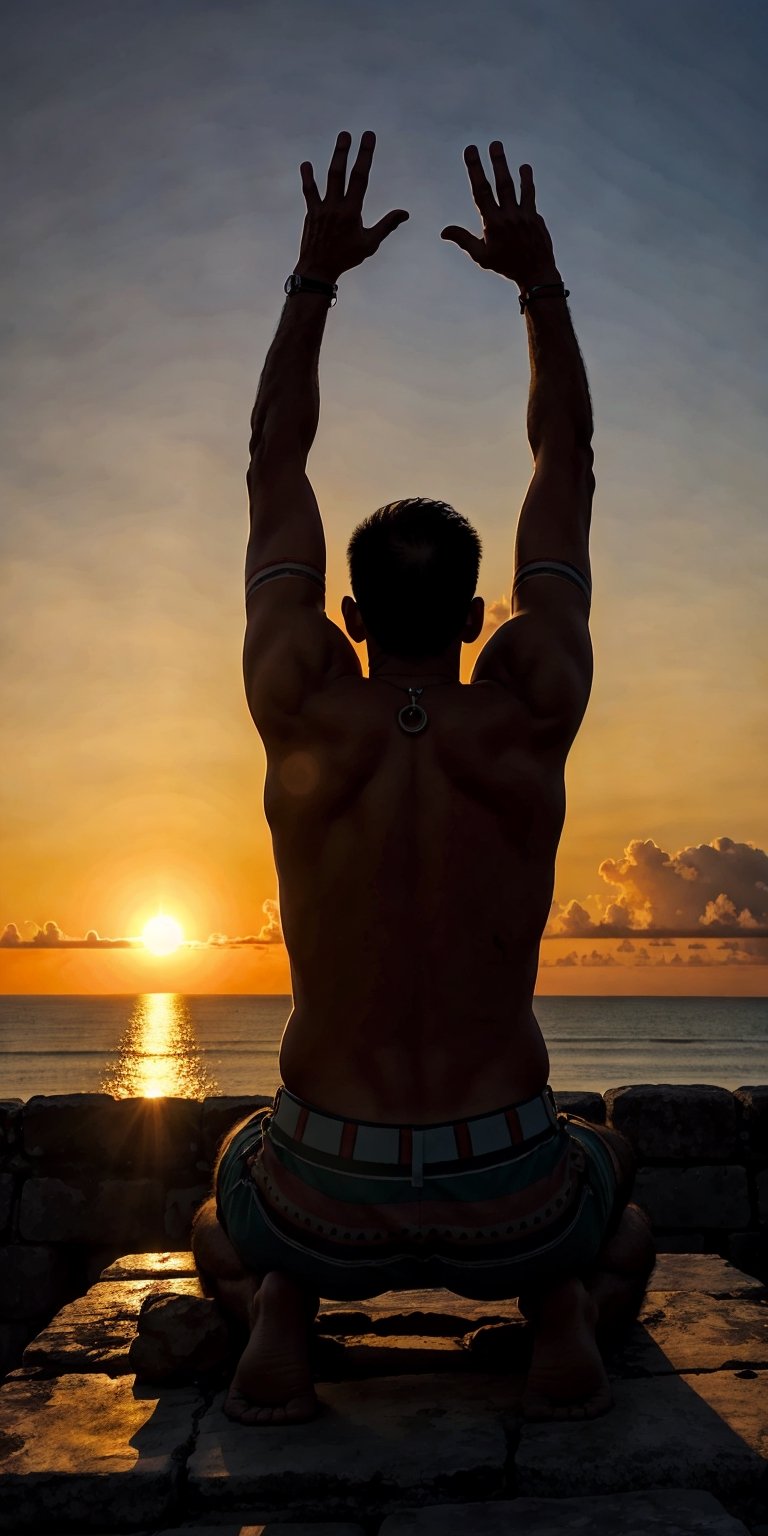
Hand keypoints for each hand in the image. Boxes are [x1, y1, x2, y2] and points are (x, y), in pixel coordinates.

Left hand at [295, 130, 408, 283]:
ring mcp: (321, 208)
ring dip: (334, 157)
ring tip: (340, 139)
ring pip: (326, 178)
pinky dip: (308, 178)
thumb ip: (387, 225)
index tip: (369, 138)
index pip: (360, 178)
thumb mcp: (370, 244)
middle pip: (341, 173)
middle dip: (346, 151)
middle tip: (349, 133)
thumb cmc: (346, 257)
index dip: (365, 155)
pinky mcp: (311, 212)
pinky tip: (306, 164)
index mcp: (351, 211)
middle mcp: (335, 206)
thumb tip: (405, 213)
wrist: (318, 270)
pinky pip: (309, 191)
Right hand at [441, 143, 558, 288]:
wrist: (535, 274)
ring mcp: (523, 216)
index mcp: (492, 224)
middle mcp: (508, 217)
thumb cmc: (505, 265)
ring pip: (516, 187)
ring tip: (501, 148)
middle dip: (495, 163)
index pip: (480, 192)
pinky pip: (530, 195)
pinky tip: (524, 169)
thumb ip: (463, 239)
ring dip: (509, 167)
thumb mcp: (481, 256)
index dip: (475, 169)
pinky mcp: (535, 217)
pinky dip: (527, 181)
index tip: (470, 151)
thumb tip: (443, 231)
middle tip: (492, 143)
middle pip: (500, 184)